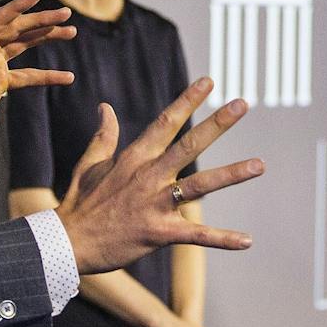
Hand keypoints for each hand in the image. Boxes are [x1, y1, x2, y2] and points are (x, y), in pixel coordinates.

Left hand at [0, 0, 75, 146]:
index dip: (17, 7)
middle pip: (18, 29)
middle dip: (42, 20)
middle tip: (66, 13)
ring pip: (25, 45)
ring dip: (47, 37)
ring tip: (71, 31)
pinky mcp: (0, 83)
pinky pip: (29, 76)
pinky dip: (48, 76)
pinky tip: (68, 76)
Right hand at [56, 78, 262, 274]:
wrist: (66, 244)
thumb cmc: (79, 203)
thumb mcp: (90, 164)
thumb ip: (104, 135)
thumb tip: (105, 106)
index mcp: (134, 158)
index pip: (166, 122)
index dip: (188, 100)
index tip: (210, 82)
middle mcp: (148, 176)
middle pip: (189, 145)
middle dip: (217, 124)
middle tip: (243, 104)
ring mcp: (155, 204)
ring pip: (200, 185)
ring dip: (231, 175)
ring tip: (259, 164)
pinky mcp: (159, 233)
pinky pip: (196, 235)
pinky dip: (222, 239)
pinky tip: (247, 240)